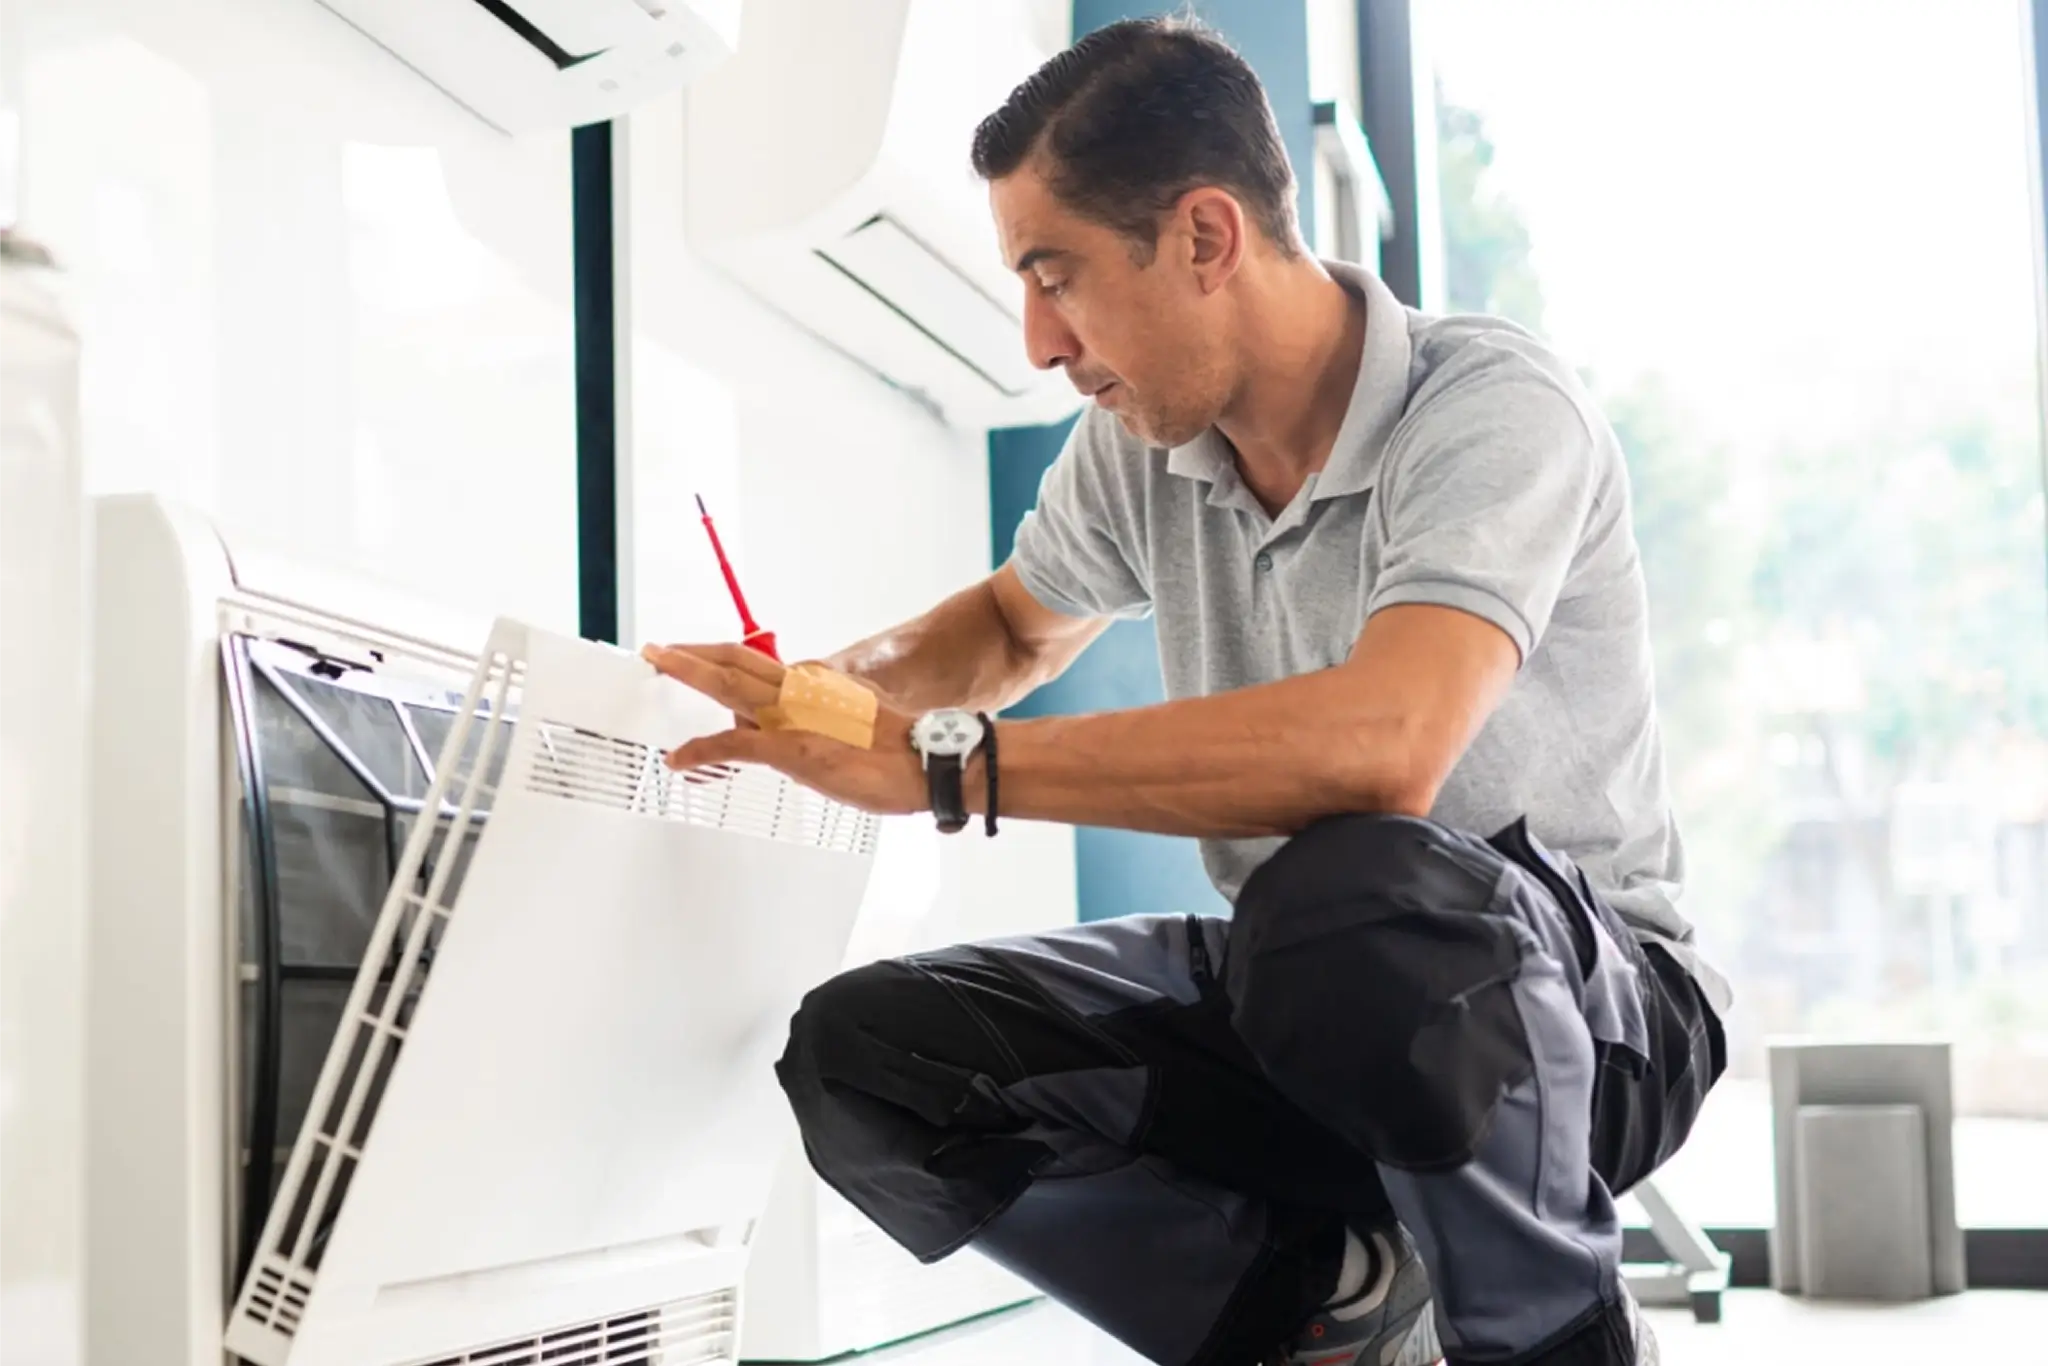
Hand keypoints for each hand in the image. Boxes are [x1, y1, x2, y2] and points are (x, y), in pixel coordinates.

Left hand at [640, 643, 927, 816]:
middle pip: (734, 660)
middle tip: (659, 648)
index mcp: (816, 687)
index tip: (702, 658)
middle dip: (692, 652)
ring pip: (725, 686)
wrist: (927, 762)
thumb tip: (811, 731)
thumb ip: (826, 722)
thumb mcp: (858, 725)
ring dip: (686, 673)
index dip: (724, 659)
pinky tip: (680, 759)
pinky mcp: (788, 749)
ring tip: (658, 666)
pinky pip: (730, 746)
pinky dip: (699, 751)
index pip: (760, 665)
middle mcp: (800, 693)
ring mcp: (791, 718)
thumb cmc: (903, 752)